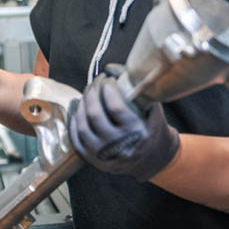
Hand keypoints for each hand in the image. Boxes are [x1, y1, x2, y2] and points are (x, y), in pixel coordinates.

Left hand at [68, 67, 179, 181]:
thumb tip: (112, 68)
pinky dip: (75, 122)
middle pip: (95, 115)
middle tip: (94, 83)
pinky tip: (79, 110)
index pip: (116, 107)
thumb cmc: (152, 128)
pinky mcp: (94, 160)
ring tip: (87, 94)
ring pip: (83, 127)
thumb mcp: (153, 109)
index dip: (107, 88)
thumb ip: (138, 88)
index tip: (108, 79)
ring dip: (82, 106)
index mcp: (136, 132)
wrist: (152, 159)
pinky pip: (76, 140)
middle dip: (91, 93)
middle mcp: (118, 145)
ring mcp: (104, 155)